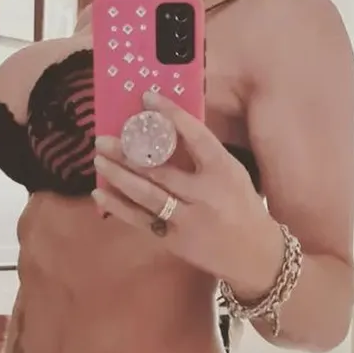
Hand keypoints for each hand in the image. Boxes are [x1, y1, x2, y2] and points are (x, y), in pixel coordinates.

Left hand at [92, 92, 282, 296]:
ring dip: (119, 175)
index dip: (171, 115)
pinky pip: (141, 220)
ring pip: (147, 194)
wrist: (254, 254)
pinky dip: (118, 205)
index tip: (148, 98)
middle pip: (160, 168)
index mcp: (224, 171)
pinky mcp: (175, 240)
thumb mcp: (233, 174)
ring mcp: (189, 219)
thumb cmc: (242, 206)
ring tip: (99, 159)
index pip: (196, 136)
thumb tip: (166, 129)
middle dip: (128, 151)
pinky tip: (101, 192)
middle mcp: (206, 194)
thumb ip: (205, 155)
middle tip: (104, 138)